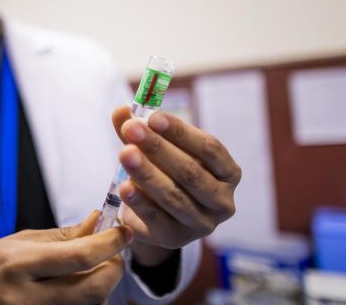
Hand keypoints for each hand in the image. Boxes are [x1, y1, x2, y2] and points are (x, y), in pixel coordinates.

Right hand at [0, 212, 132, 304]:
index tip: (124, 231)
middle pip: (93, 288)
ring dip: (103, 286)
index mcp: (21, 264)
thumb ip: (63, 236)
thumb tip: (99, 221)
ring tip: (93, 269)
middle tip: (115, 252)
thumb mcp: (21, 242)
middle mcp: (28, 296)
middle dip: (114, 268)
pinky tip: (80, 286)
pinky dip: (89, 300)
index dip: (110, 244)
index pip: (80, 256)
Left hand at [112, 107, 240, 264]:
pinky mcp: (176, 239)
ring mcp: (202, 224)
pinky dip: (140, 202)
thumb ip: (142, 131)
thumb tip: (120, 110)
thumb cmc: (164, 173)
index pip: (209, 148)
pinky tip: (124, 187)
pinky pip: (157, 219)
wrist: (156, 216)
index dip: (181, 132)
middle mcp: (222, 200)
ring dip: (147, 173)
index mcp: (228, 172)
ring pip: (174, 196)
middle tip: (132, 130)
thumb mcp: (155, 150)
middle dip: (158, 148)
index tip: (153, 116)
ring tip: (124, 153)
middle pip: (191, 172)